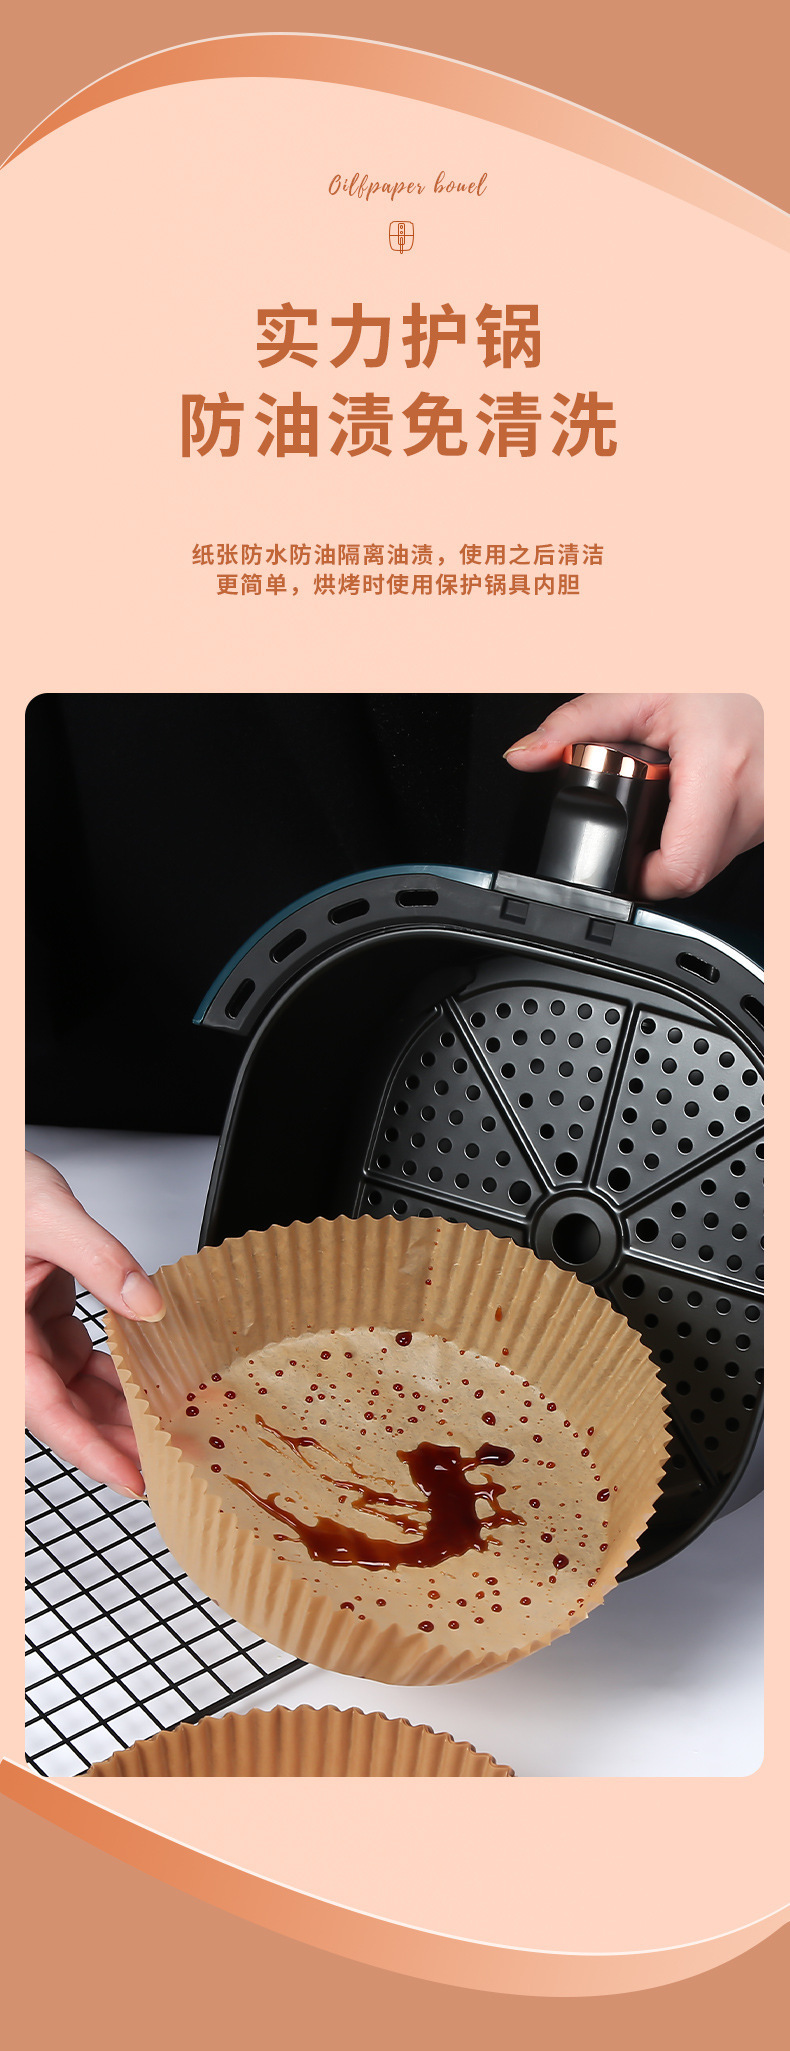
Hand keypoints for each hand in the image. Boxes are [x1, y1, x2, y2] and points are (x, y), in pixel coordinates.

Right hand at [25, 1153, 164, 1496]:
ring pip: (73, 1393)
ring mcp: (26, 1335)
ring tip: (166, 1432)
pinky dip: (113, 1376)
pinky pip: (79, 1363)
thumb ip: (98, 1258)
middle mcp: (11, 1344)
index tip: (129, 1476)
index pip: (44, 1408)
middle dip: (114, 1442)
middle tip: (167, 1464)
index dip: (88, 1449)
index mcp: (2, 1332)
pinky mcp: (42, 1321)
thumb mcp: (47, 1214)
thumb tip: (145, 1302)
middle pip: (62, 1412)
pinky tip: (149, 1385)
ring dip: (118, 1413)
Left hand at [504, 693, 763, 899]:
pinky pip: (736, 840)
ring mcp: (771, 809)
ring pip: (716, 860)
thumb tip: (525, 755)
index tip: (619, 859)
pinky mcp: (776, 811)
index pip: (679, 871)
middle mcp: (755, 798)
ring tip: (674, 786)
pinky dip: (709, 824)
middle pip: (695, 872)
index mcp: (717, 771)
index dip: (640, 877)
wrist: (762, 653)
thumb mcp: (636, 692)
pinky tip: (699, 784)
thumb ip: (573, 726)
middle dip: (654, 854)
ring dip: (684, 838)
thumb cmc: (713, 672)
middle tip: (641, 808)